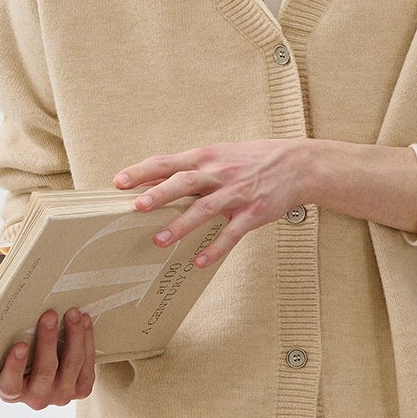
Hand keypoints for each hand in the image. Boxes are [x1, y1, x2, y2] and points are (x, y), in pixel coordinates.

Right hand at [0, 308, 95, 408]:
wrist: (44, 372)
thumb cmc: (20, 359)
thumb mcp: (7, 356)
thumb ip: (8, 344)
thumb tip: (17, 316)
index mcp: (11, 393)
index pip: (10, 385)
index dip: (15, 366)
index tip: (20, 345)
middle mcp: (37, 399)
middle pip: (45, 371)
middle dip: (49, 340)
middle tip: (50, 315)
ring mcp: (61, 396)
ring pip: (71, 364)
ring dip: (74, 335)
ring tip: (73, 313)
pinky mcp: (82, 390)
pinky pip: (87, 364)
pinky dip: (87, 340)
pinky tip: (85, 322)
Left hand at [114, 140, 313, 268]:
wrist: (298, 164)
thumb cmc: (252, 159)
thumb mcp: (220, 155)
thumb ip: (188, 169)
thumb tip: (152, 182)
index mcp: (207, 157)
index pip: (168, 162)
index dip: (143, 171)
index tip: (119, 181)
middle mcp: (220, 173)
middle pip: (185, 182)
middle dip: (160, 194)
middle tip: (137, 207)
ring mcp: (237, 193)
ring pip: (205, 209)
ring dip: (182, 225)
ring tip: (160, 241)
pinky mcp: (254, 213)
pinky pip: (232, 233)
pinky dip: (215, 248)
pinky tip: (199, 262)